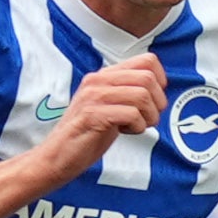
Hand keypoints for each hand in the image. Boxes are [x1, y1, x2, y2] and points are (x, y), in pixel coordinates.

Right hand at [48, 56, 166, 164]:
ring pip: (142, 95)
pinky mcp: (92, 115)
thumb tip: (158, 91)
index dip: (161, 82)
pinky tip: (125, 132)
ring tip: (136, 126)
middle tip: (148, 118)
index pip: (148, 61)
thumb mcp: (110, 106)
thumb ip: (128, 94)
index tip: (154, 101)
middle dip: (158, 103)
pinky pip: (131, 114)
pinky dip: (137, 127)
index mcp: (105, 76)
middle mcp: (98, 81)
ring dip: (149, 117)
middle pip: (148, 78)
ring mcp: (94, 96)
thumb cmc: (86, 135)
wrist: (57, 156)